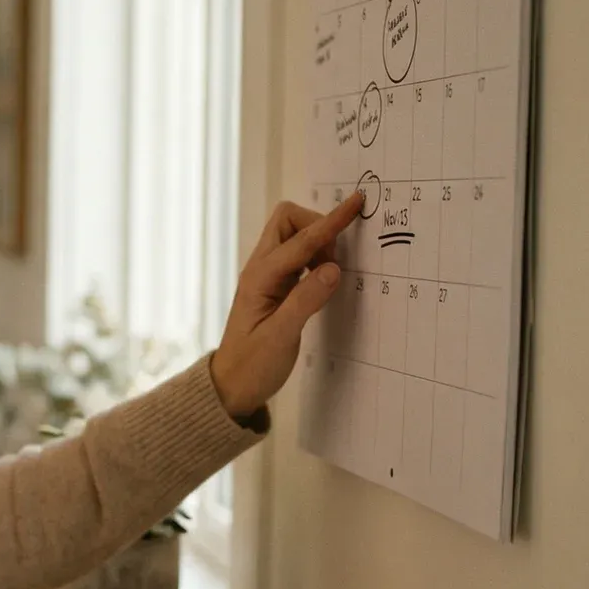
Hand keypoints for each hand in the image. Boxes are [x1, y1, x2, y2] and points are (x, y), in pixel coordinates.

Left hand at [210, 191, 364, 418]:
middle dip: (318, 227)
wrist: (232, 386)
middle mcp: (261, 269)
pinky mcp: (276, 286)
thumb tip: (333, 268)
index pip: (300, 240)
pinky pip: (297, 256)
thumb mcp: (281, 338)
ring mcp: (267, 276)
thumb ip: (306, 301)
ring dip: (318, 244)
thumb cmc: (253, 366)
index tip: (355, 202)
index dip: (330, 222)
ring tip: (330, 275)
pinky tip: (324, 280)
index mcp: (260, 277)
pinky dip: (315, 257)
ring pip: (293, 237)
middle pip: (288, 221)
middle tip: (335, 260)